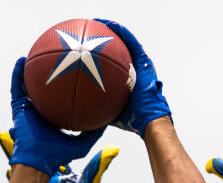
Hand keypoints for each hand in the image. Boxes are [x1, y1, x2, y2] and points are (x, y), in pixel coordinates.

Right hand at [9, 57, 105, 174]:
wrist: (38, 161)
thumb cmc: (58, 155)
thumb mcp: (83, 143)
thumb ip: (95, 131)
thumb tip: (110, 119)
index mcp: (54, 116)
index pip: (60, 97)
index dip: (66, 84)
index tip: (74, 69)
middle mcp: (41, 110)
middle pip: (45, 87)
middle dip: (49, 71)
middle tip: (57, 56)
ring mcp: (29, 108)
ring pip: (27, 84)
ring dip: (29, 68)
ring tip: (34, 52)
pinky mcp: (18, 108)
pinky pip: (16, 87)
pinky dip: (17, 74)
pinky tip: (21, 60)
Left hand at [93, 19, 170, 136]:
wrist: (148, 121)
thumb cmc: (129, 120)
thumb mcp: (107, 111)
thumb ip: (95, 106)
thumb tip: (74, 111)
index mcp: (127, 78)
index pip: (111, 63)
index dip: (99, 55)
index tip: (84, 50)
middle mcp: (134, 68)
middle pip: (117, 49)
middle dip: (103, 39)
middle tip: (88, 33)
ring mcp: (140, 64)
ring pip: (124, 40)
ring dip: (111, 29)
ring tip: (97, 22)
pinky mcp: (144, 61)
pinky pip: (131, 42)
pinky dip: (120, 32)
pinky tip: (108, 24)